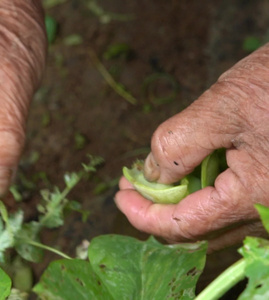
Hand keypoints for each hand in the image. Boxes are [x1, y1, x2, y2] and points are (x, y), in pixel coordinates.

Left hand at [115, 44, 268, 250]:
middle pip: (199, 230)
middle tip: (133, 184)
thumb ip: (178, 145)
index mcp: (254, 197)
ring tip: (156, 173)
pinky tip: (191, 169)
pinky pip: (235, 204)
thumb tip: (151, 174)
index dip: (142, 214)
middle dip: (159, 209)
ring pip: (217, 219)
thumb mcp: (223, 106)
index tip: (119, 193)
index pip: (183, 226)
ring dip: (181, 201)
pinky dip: (205, 192)